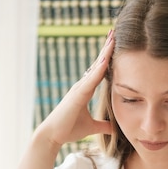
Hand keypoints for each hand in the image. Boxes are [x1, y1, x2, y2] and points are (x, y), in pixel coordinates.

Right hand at [35, 31, 114, 146]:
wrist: (52, 136)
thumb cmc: (68, 129)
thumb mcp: (91, 127)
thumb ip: (103, 126)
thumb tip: (115, 128)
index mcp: (86, 90)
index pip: (100, 70)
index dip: (108, 57)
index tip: (115, 43)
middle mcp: (82, 86)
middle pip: (97, 63)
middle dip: (106, 48)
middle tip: (114, 32)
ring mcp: (78, 89)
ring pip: (94, 68)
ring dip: (104, 54)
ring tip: (112, 39)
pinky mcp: (77, 95)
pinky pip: (90, 81)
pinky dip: (98, 70)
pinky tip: (106, 60)